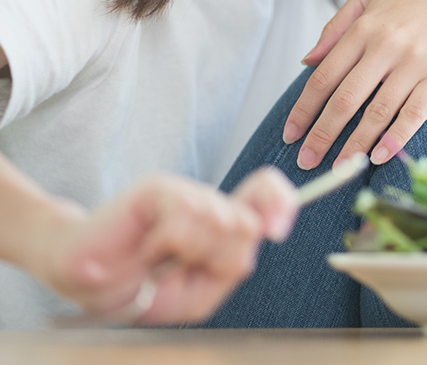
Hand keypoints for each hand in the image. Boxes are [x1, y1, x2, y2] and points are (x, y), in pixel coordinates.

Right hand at [27, 168, 297, 324]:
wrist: (90, 288)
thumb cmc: (145, 290)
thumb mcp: (202, 291)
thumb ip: (236, 262)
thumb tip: (259, 227)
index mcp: (223, 222)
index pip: (268, 192)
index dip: (283, 203)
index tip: (278, 231)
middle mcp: (208, 201)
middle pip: (248, 221)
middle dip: (221, 258)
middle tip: (182, 269)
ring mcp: (184, 191)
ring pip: (219, 221)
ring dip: (189, 254)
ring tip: (160, 260)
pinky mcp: (158, 188)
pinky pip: (186, 216)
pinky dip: (166, 245)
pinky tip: (147, 249)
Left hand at [284, 0, 426, 168]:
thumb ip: (336, 27)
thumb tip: (307, 61)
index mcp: (364, 28)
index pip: (324, 76)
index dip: (303, 109)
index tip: (290, 133)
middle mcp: (386, 46)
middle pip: (345, 99)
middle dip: (322, 135)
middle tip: (307, 160)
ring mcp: (415, 62)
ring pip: (378, 112)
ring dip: (356, 144)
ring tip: (341, 167)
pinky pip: (415, 113)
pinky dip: (396, 138)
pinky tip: (381, 156)